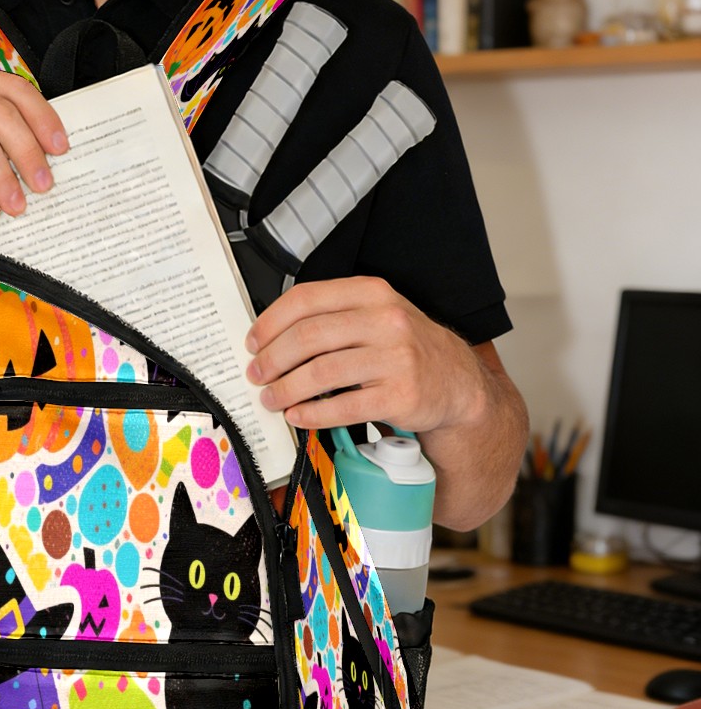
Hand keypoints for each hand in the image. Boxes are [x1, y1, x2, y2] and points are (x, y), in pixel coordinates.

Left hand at [244, 276, 487, 435]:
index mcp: (371, 293)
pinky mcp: (400, 395)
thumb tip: (271, 337)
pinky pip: (343, 406)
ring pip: (322, 372)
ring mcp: (396, 357)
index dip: (270, 322)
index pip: (307, 299)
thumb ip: (331, 317)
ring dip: (286, 389)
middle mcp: (385, 320)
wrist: (456, 382)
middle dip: (273, 359)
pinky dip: (312, 414)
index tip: (253, 342)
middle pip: (309, 336)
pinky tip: (298, 416)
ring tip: (272, 399)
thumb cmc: (405, 349)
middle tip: (257, 375)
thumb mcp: (375, 316)